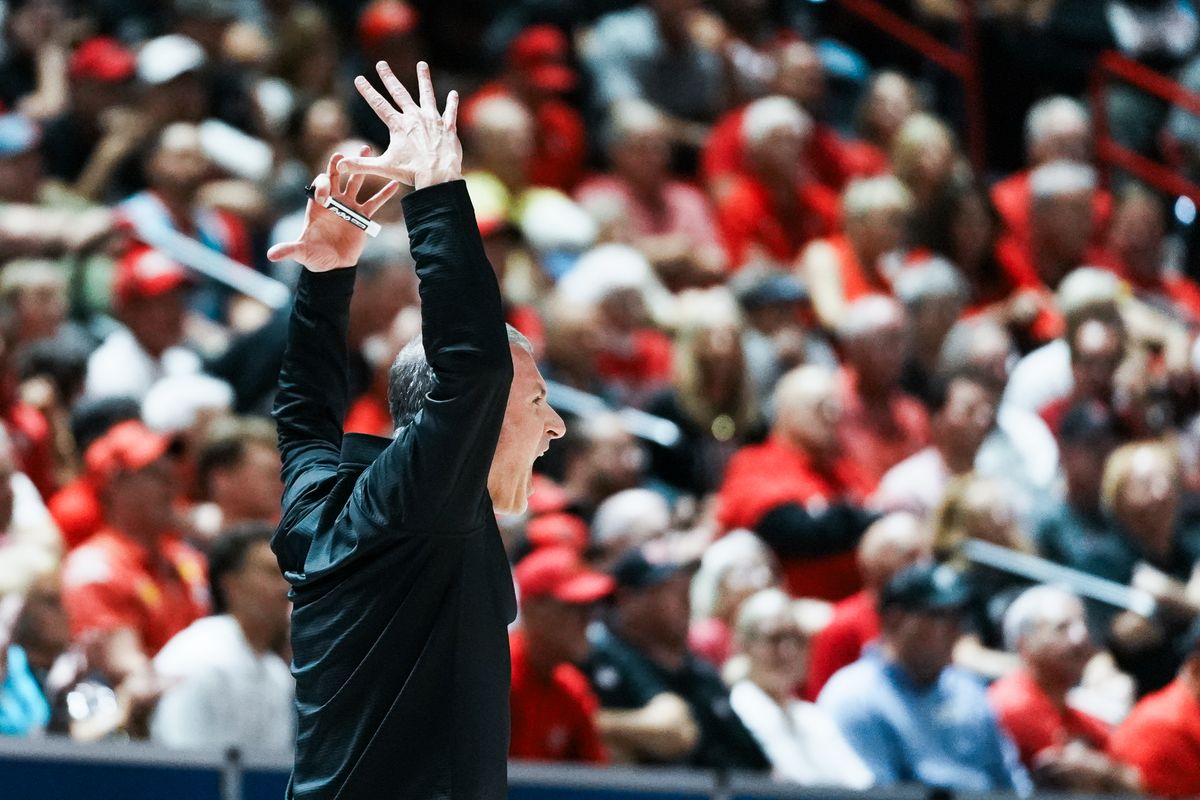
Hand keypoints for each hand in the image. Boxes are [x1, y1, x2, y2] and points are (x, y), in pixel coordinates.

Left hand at [267, 148, 399, 271]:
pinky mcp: (362, 217)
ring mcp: (348, 207)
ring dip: (363, 169)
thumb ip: (288, 250)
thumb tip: (271, 255)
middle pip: (337, 177)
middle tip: (345, 153)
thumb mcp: (301, 252)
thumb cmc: (314, 256)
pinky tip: (394, 183)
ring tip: (368, 151)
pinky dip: (384, 193)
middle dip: (341, 165)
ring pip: (356, 183)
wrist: (333, 265)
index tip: (326, 196)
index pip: (320, 186)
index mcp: (318, 206)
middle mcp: (333, 202)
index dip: (323, 186)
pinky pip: (374, 202)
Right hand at [338, 61, 461, 189]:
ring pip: (427, 95)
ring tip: (422, 65)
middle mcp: (415, 118)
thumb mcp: (383, 168)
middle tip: (381, 63)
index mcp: (398, 125)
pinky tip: (453, 93)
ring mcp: (432, 120)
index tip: (359, 78)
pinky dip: (452, 103)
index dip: (367, 91)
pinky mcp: (448, 128)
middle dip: (389, 77)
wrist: (439, 177)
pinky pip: (450, 112)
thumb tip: (338, 166)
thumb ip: (360, 165)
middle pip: (400, 93)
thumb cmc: (412, 173)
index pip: (378, 104)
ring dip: (423, 79)